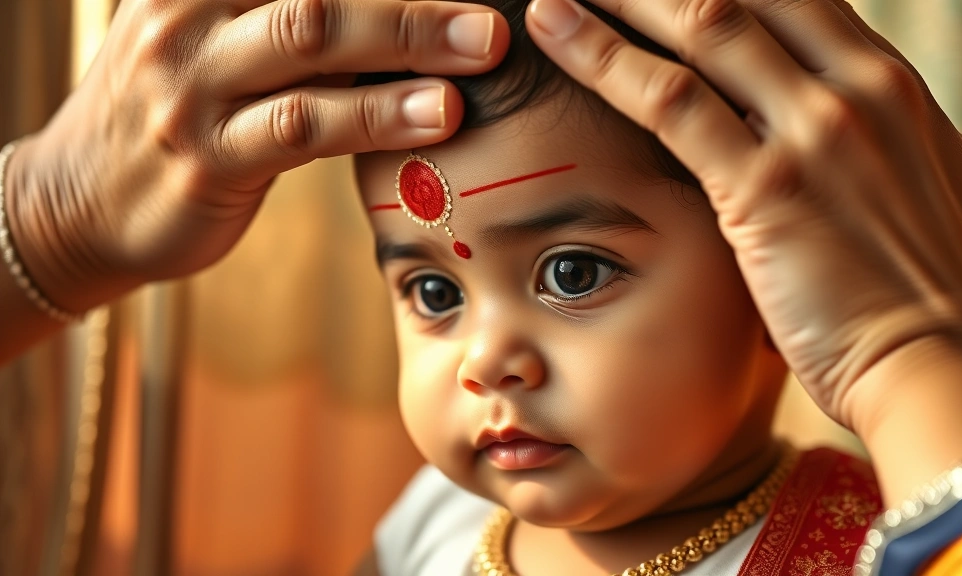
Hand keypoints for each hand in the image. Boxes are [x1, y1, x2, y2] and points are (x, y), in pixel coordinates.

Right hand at [6, 0, 508, 311]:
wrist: (78, 200)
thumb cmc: (176, 114)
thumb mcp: (217, 43)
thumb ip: (293, 19)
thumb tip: (397, 14)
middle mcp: (190, 16)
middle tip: (492, 5)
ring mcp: (192, 86)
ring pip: (312, 43)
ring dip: (406, 40)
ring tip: (484, 47)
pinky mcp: (207, 159)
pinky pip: (302, 127)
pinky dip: (375, 117)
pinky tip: (435, 116)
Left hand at [523, 0, 961, 432]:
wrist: (955, 371)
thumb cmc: (948, 300)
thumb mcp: (937, 192)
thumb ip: (890, 147)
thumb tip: (869, 127)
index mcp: (894, 89)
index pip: (795, 2)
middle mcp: (857, 92)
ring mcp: (814, 134)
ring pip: (704, 27)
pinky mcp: (767, 189)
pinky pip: (669, 102)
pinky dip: (603, 57)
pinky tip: (557, 28)